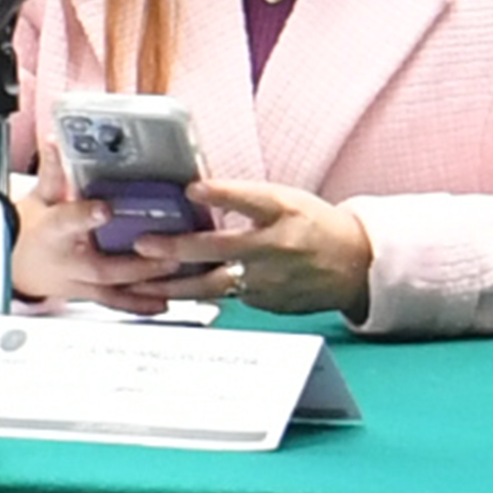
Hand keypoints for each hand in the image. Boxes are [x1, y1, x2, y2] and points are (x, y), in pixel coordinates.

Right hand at [8, 141, 183, 314]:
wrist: (16, 267)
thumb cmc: (29, 231)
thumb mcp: (39, 198)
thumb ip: (53, 172)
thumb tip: (56, 141)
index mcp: (53, 230)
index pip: (68, 222)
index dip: (86, 216)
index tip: (105, 209)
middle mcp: (68, 262)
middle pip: (103, 266)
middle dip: (136, 262)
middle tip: (167, 251)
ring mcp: (80, 284)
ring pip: (115, 290)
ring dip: (146, 285)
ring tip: (176, 273)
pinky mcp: (90, 296)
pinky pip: (116, 303)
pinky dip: (140, 306)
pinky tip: (163, 303)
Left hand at [129, 179, 373, 318]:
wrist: (354, 266)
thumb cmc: (312, 225)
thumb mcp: (285, 199)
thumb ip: (244, 199)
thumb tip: (193, 194)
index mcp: (283, 212)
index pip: (250, 200)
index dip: (220, 194)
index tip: (190, 189)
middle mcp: (276, 247)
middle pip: (222, 249)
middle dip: (178, 248)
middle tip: (143, 245)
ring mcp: (270, 281)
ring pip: (214, 285)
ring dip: (173, 285)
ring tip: (138, 282)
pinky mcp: (265, 304)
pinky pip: (226, 296)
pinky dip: (195, 295)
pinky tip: (165, 293)